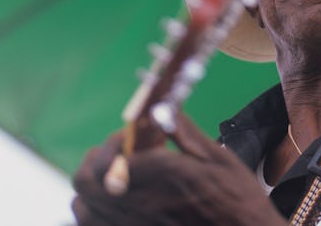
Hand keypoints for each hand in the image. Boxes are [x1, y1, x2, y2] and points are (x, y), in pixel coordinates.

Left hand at [72, 115, 286, 225]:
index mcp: (164, 176)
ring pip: (83, 207)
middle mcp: (141, 205)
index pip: (115, 155)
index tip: (133, 135)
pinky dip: (94, 212)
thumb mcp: (219, 159)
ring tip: (116, 177)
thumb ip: (186, 133)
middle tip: (120, 152)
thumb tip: (165, 109)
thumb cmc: (237, 201)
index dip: (119, 140)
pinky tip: (117, 203)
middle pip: (88, 181)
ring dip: (92, 186)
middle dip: (98, 158)